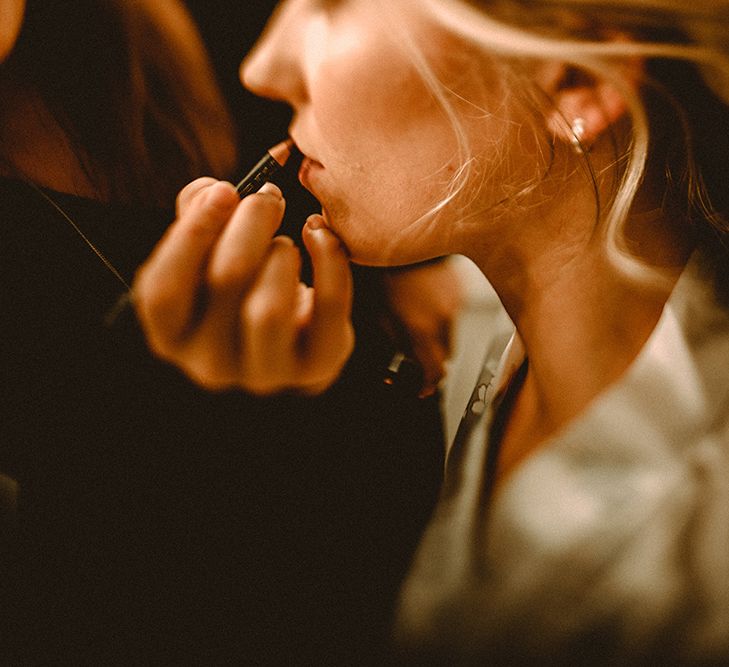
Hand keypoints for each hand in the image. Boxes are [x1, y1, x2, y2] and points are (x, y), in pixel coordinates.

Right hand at [133, 178, 353, 394]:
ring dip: (281, 254)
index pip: (163, 290)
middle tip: (269, 197)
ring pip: (270, 308)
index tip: (224, 190)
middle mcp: (209, 364)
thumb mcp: (205, 255)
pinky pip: (328, 306)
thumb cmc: (235, 289)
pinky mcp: (316, 366)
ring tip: (284, 244)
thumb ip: (195, 217)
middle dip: (252, 224)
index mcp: (172, 336)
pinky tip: (320, 235)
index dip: (193, 232)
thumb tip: (211, 191)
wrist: (288, 340)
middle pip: (226, 280)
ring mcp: (264, 373)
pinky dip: (329, 259)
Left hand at [383, 260, 462, 397]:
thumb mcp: (382, 313)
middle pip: (447, 356)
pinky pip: (458, 314)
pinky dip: (446, 316)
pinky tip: (428, 301)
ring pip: (454, 335)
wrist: (401, 235)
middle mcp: (446, 318)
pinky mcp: (465, 289)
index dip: (427, 385)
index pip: (435, 372)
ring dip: (439, 336)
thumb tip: (411, 361)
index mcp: (423, 327)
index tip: (421, 388)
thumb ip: (399, 343)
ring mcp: (459, 302)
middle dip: (432, 357)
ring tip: (419, 318)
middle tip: (415, 350)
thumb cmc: (385, 270)